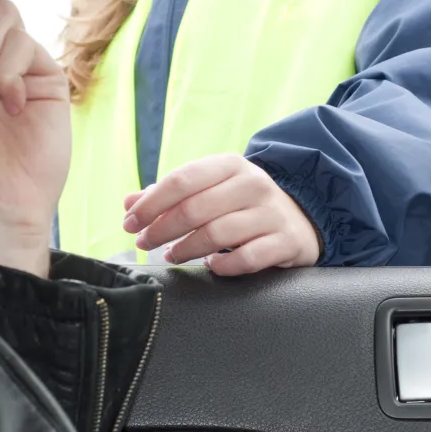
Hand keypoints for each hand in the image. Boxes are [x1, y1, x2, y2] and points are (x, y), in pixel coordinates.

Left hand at [123, 154, 321, 274]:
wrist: (300, 218)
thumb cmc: (242, 204)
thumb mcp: (211, 189)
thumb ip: (171, 195)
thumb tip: (129, 203)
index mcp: (230, 165)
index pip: (182, 179)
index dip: (151, 203)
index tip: (130, 222)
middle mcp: (253, 185)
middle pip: (195, 208)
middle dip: (162, 229)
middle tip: (144, 243)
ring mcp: (271, 214)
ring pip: (217, 234)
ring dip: (186, 249)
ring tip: (171, 255)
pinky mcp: (285, 242)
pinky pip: (247, 258)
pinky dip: (223, 265)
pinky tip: (211, 266)